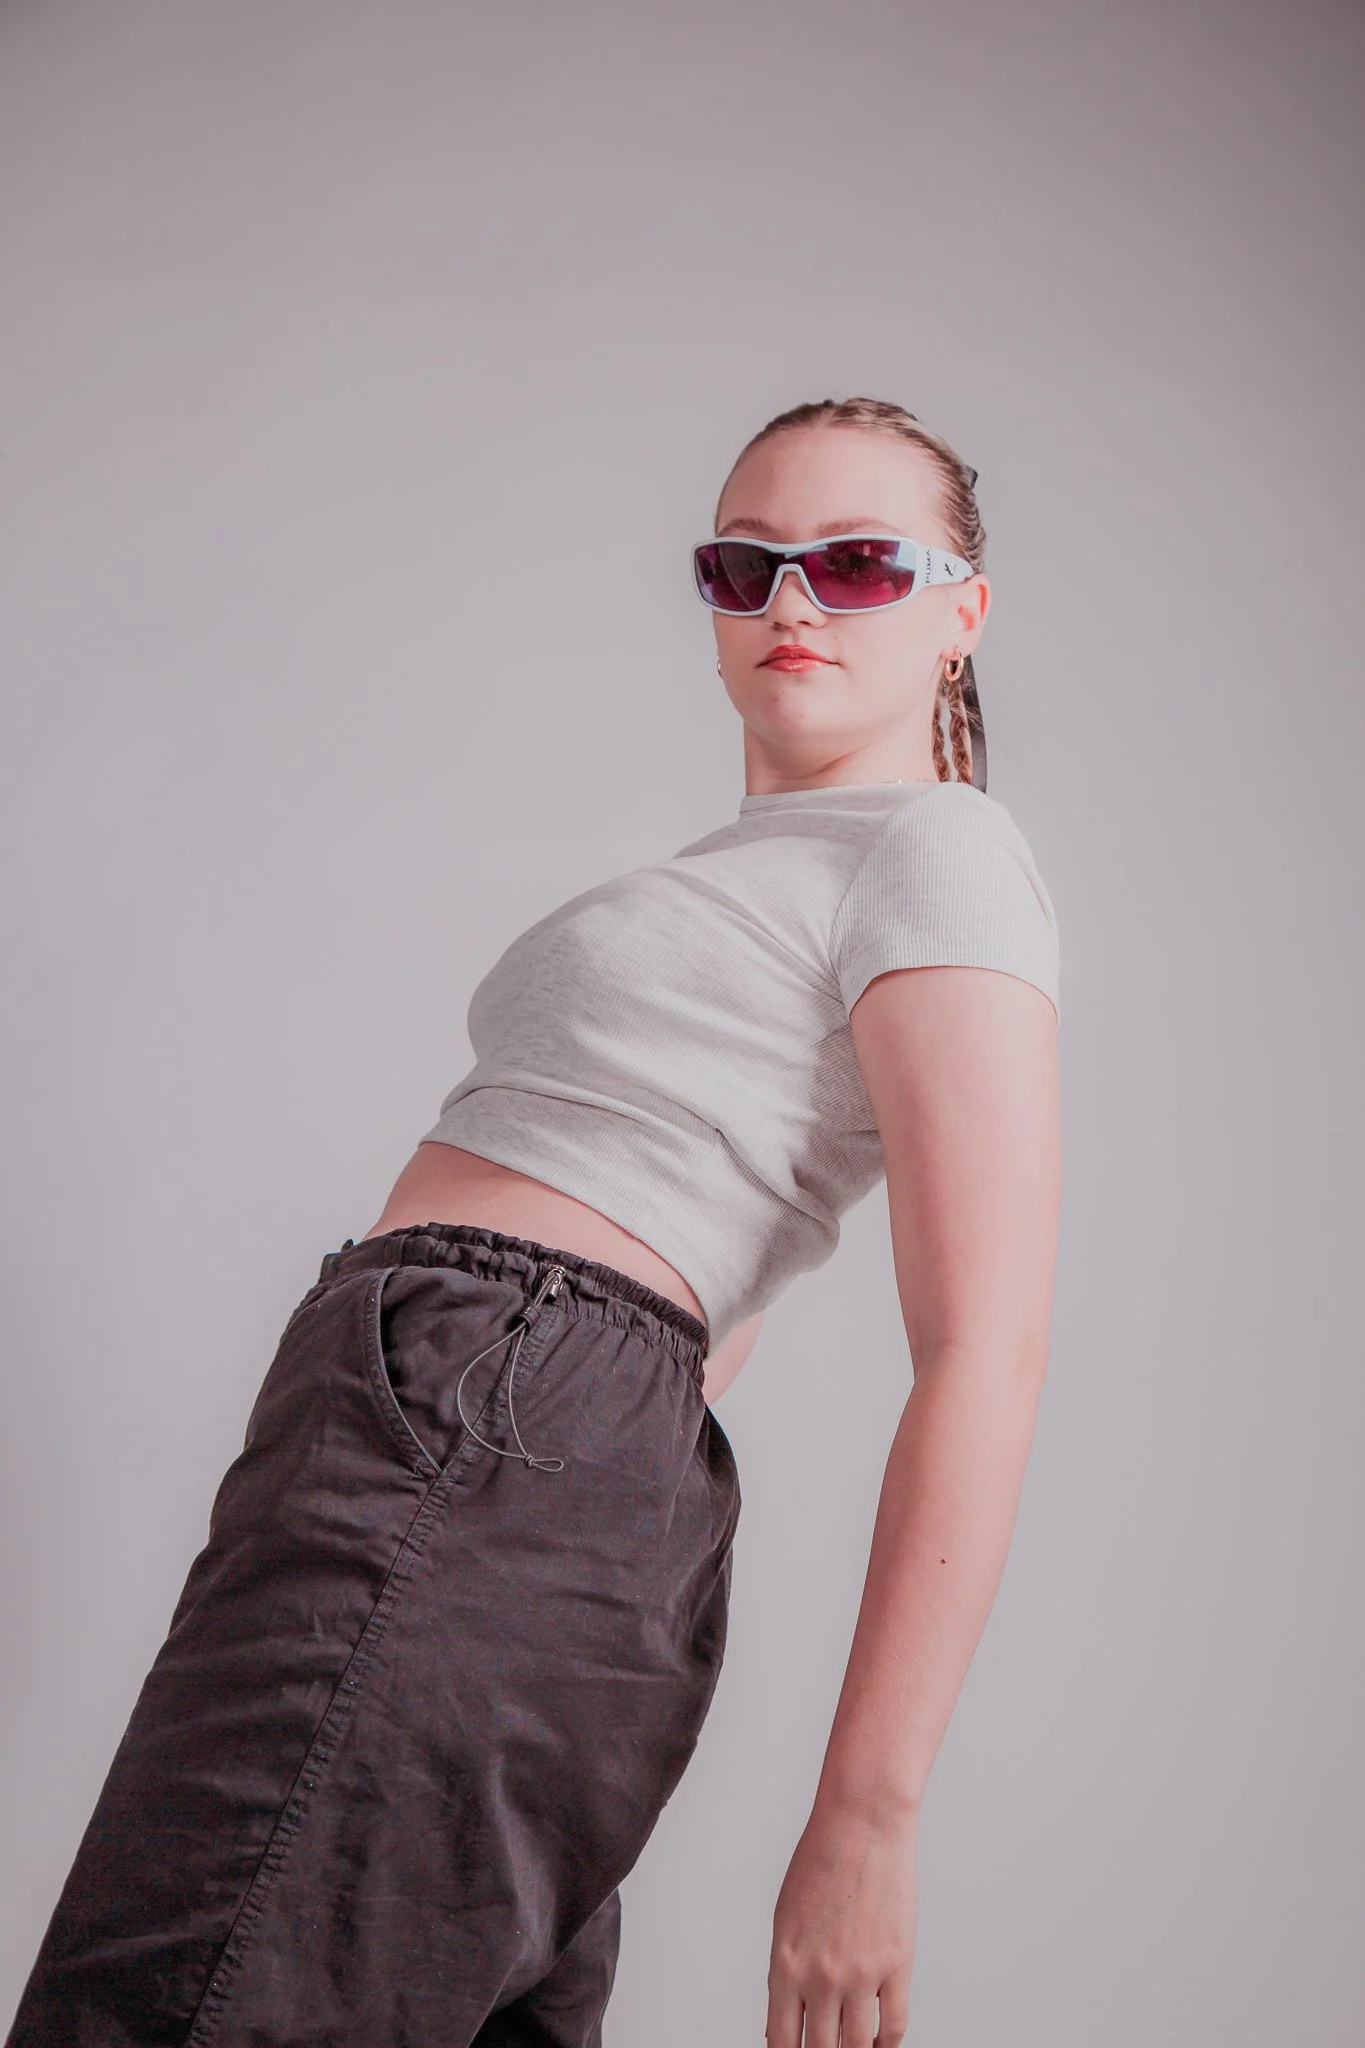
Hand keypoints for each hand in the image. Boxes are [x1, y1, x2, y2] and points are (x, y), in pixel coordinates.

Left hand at [765, 1801, 918, 2046]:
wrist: (862, 1825)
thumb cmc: (822, 1862)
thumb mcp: (786, 1918)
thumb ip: (787, 1970)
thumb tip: (790, 2015)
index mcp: (786, 1963)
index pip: (781, 2040)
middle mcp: (821, 1976)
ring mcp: (861, 1974)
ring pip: (857, 2046)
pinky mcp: (896, 1965)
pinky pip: (893, 2026)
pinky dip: (886, 2043)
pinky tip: (879, 2040)